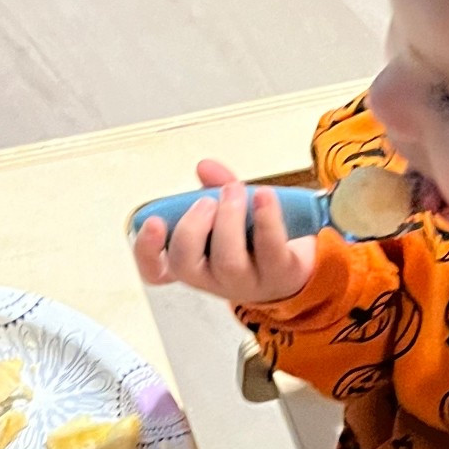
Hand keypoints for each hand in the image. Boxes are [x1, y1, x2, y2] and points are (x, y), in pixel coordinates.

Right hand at [132, 158, 316, 307]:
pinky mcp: (280, 273)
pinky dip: (266, 218)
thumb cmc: (257, 239)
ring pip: (227, 261)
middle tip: (207, 201)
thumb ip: (216, 188)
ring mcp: (247, 282)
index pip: (156, 270)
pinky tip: (264, 196)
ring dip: (228, 219)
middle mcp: (214, 279)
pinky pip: (269, 249)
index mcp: (194, 263)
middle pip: (186, 264)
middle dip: (191, 227)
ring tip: (235, 190)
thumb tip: (205, 167)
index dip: (147, 250)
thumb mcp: (232, 211)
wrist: (302, 263)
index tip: (154, 222)